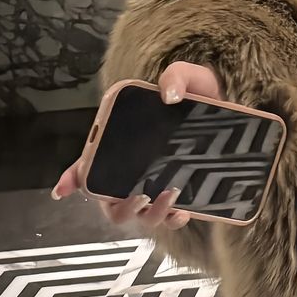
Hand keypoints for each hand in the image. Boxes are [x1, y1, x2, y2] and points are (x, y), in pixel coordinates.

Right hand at [53, 61, 221, 234]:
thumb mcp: (190, 77)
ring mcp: (157, 185)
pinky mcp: (181, 196)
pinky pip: (168, 219)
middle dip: (120, 207)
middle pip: (112, 202)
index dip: (73, 177)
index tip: (64, 189)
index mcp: (125, 143)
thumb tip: (168, 94)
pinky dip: (172, 220)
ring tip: (171, 197)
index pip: (90, 164)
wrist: (231, 107)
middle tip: (140, 195)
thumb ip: (177, 76)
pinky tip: (183, 212)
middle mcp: (136, 170)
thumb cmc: (201, 94)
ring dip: (150, 214)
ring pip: (139, 215)